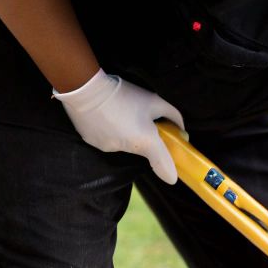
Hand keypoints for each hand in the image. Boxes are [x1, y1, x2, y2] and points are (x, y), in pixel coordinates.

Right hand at [53, 69, 185, 184]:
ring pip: (123, 144)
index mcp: (145, 141)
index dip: (169, 171)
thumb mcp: (155, 101)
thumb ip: (173, 117)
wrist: (85, 89)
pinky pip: (106, 140)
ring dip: (125, 134)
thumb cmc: (125, 94)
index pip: (162, 164)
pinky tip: (104, 117)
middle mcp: (127, 149)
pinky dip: (109, 132)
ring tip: (118, 114)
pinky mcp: (92, 144)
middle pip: (141, 149)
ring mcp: (108, 148)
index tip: (173, 178)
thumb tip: (182, 131)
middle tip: (139, 119)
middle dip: (143, 138)